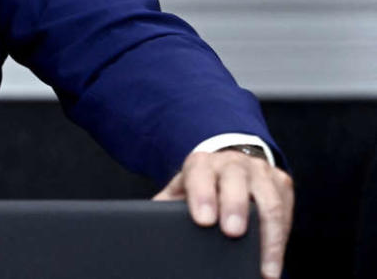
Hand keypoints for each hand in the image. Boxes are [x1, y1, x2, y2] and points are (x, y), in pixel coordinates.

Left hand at [154, 149, 293, 278]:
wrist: (230, 162)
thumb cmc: (202, 183)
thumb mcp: (181, 188)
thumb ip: (166, 204)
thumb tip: (144, 226)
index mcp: (202, 163)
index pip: (200, 175)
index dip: (202, 196)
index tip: (202, 220)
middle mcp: (233, 163)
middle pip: (236, 182)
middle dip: (235, 208)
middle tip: (231, 233)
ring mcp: (260, 172)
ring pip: (268, 200)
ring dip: (268, 236)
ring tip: (264, 268)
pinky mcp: (282, 184)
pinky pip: (286, 212)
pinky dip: (282, 241)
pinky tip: (275, 263)